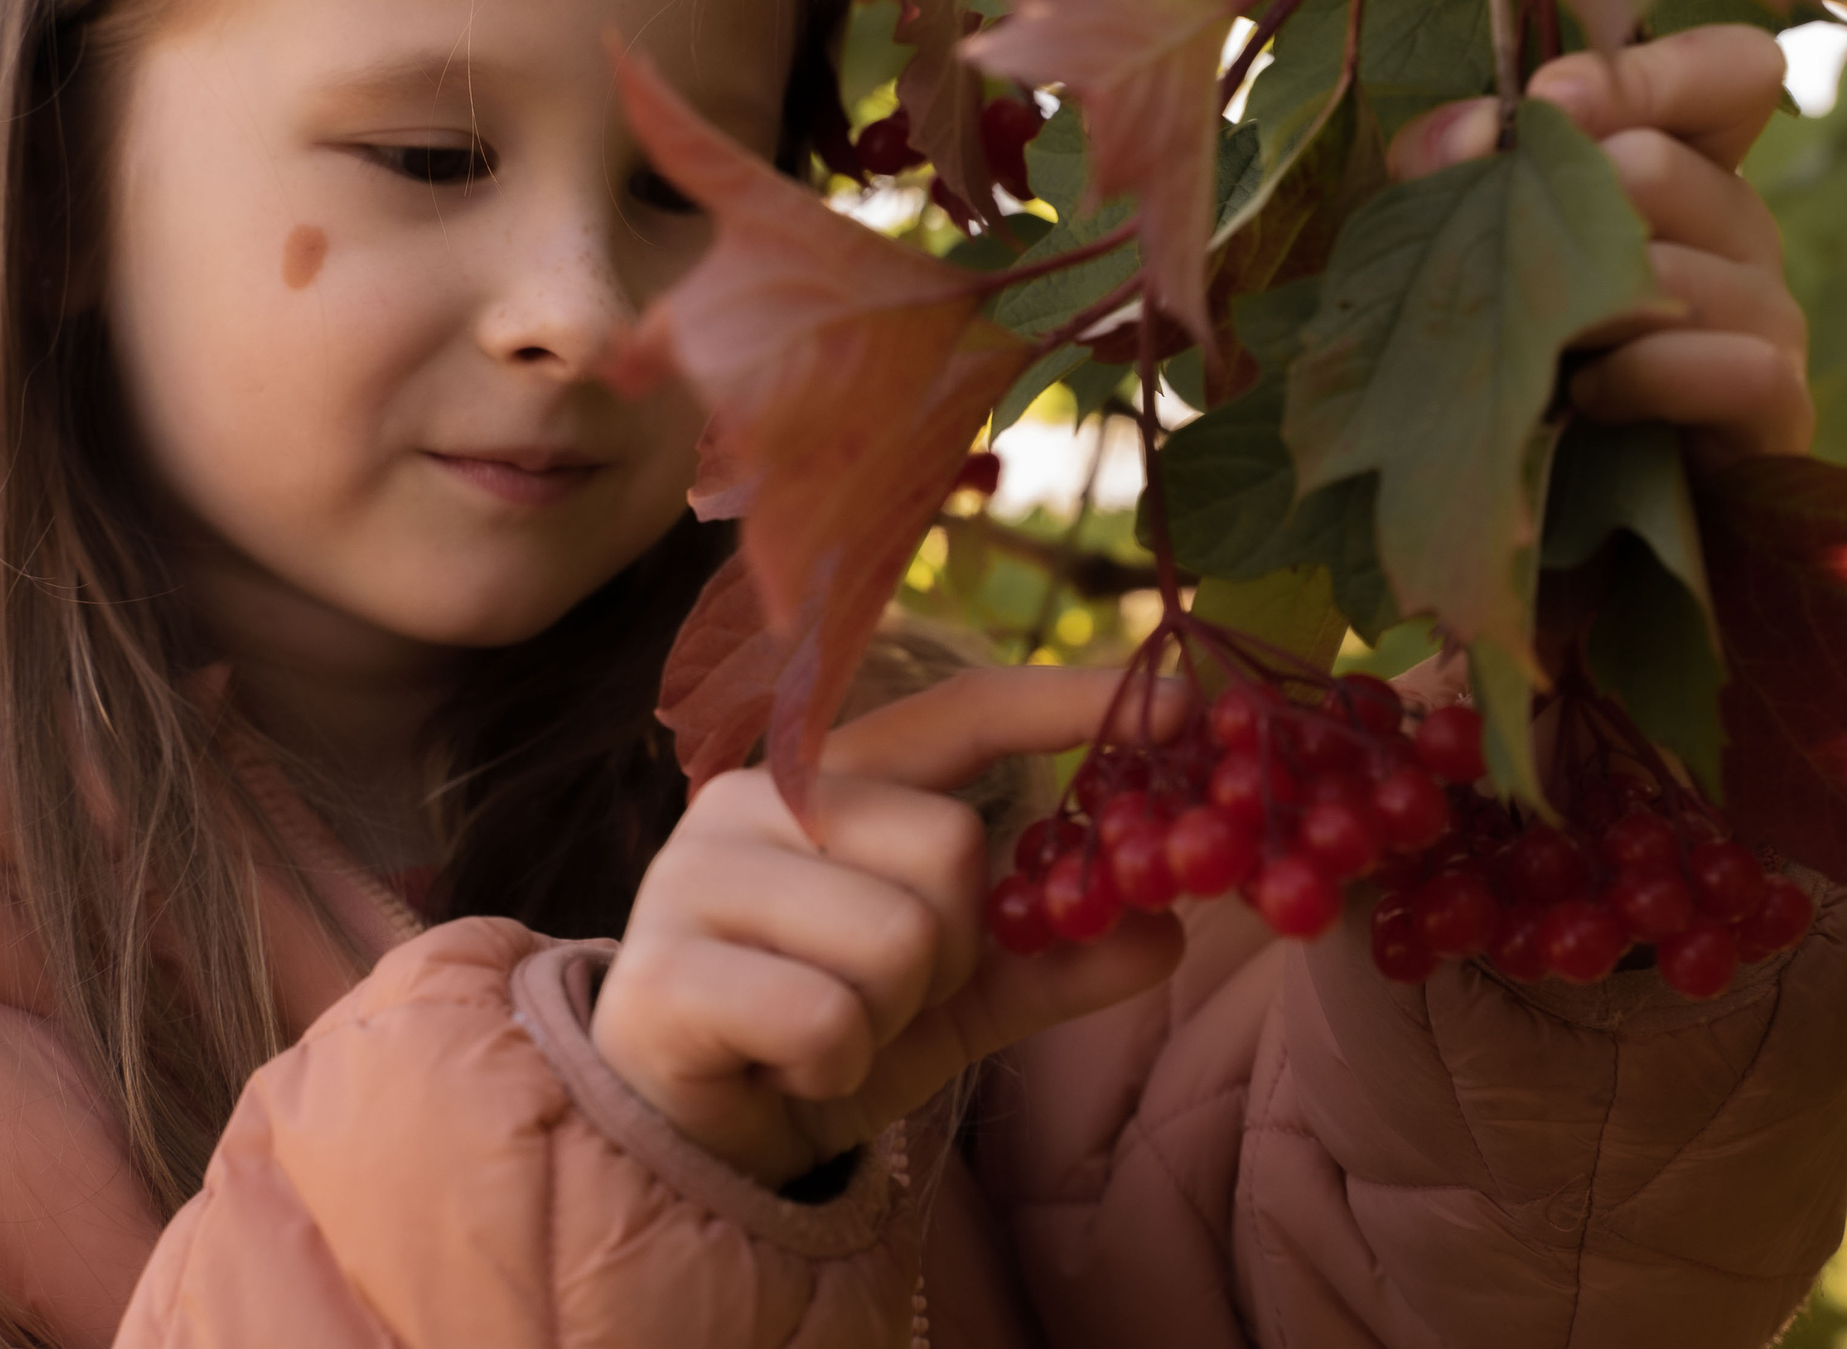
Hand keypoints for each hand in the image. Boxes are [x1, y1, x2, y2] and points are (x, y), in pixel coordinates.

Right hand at [591, 667, 1186, 1186]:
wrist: (688, 1142)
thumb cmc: (818, 1038)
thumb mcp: (955, 999)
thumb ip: (1051, 962)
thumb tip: (1168, 934)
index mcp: (825, 779)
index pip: (962, 712)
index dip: (1070, 705)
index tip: (1185, 711)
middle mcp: (751, 801)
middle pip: (949, 848)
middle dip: (950, 954)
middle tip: (886, 995)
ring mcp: (692, 877)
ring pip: (896, 940)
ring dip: (892, 1019)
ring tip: (828, 1032)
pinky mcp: (660, 972)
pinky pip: (827, 1020)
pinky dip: (834, 1068)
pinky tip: (785, 1068)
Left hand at [1388, 25, 1809, 465]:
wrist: (1535, 522)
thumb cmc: (1497, 367)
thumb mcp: (1453, 252)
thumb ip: (1447, 170)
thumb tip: (1470, 125)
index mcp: (1682, 170)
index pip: (1732, 72)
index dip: (1645, 73)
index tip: (1547, 103)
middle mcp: (1739, 233)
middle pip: (1663, 164)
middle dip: (1557, 217)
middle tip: (1512, 279)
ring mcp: (1769, 320)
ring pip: (1675, 268)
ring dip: (1580, 311)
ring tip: (1542, 354)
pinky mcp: (1774, 412)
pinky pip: (1731, 363)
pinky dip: (1643, 378)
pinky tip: (1589, 399)